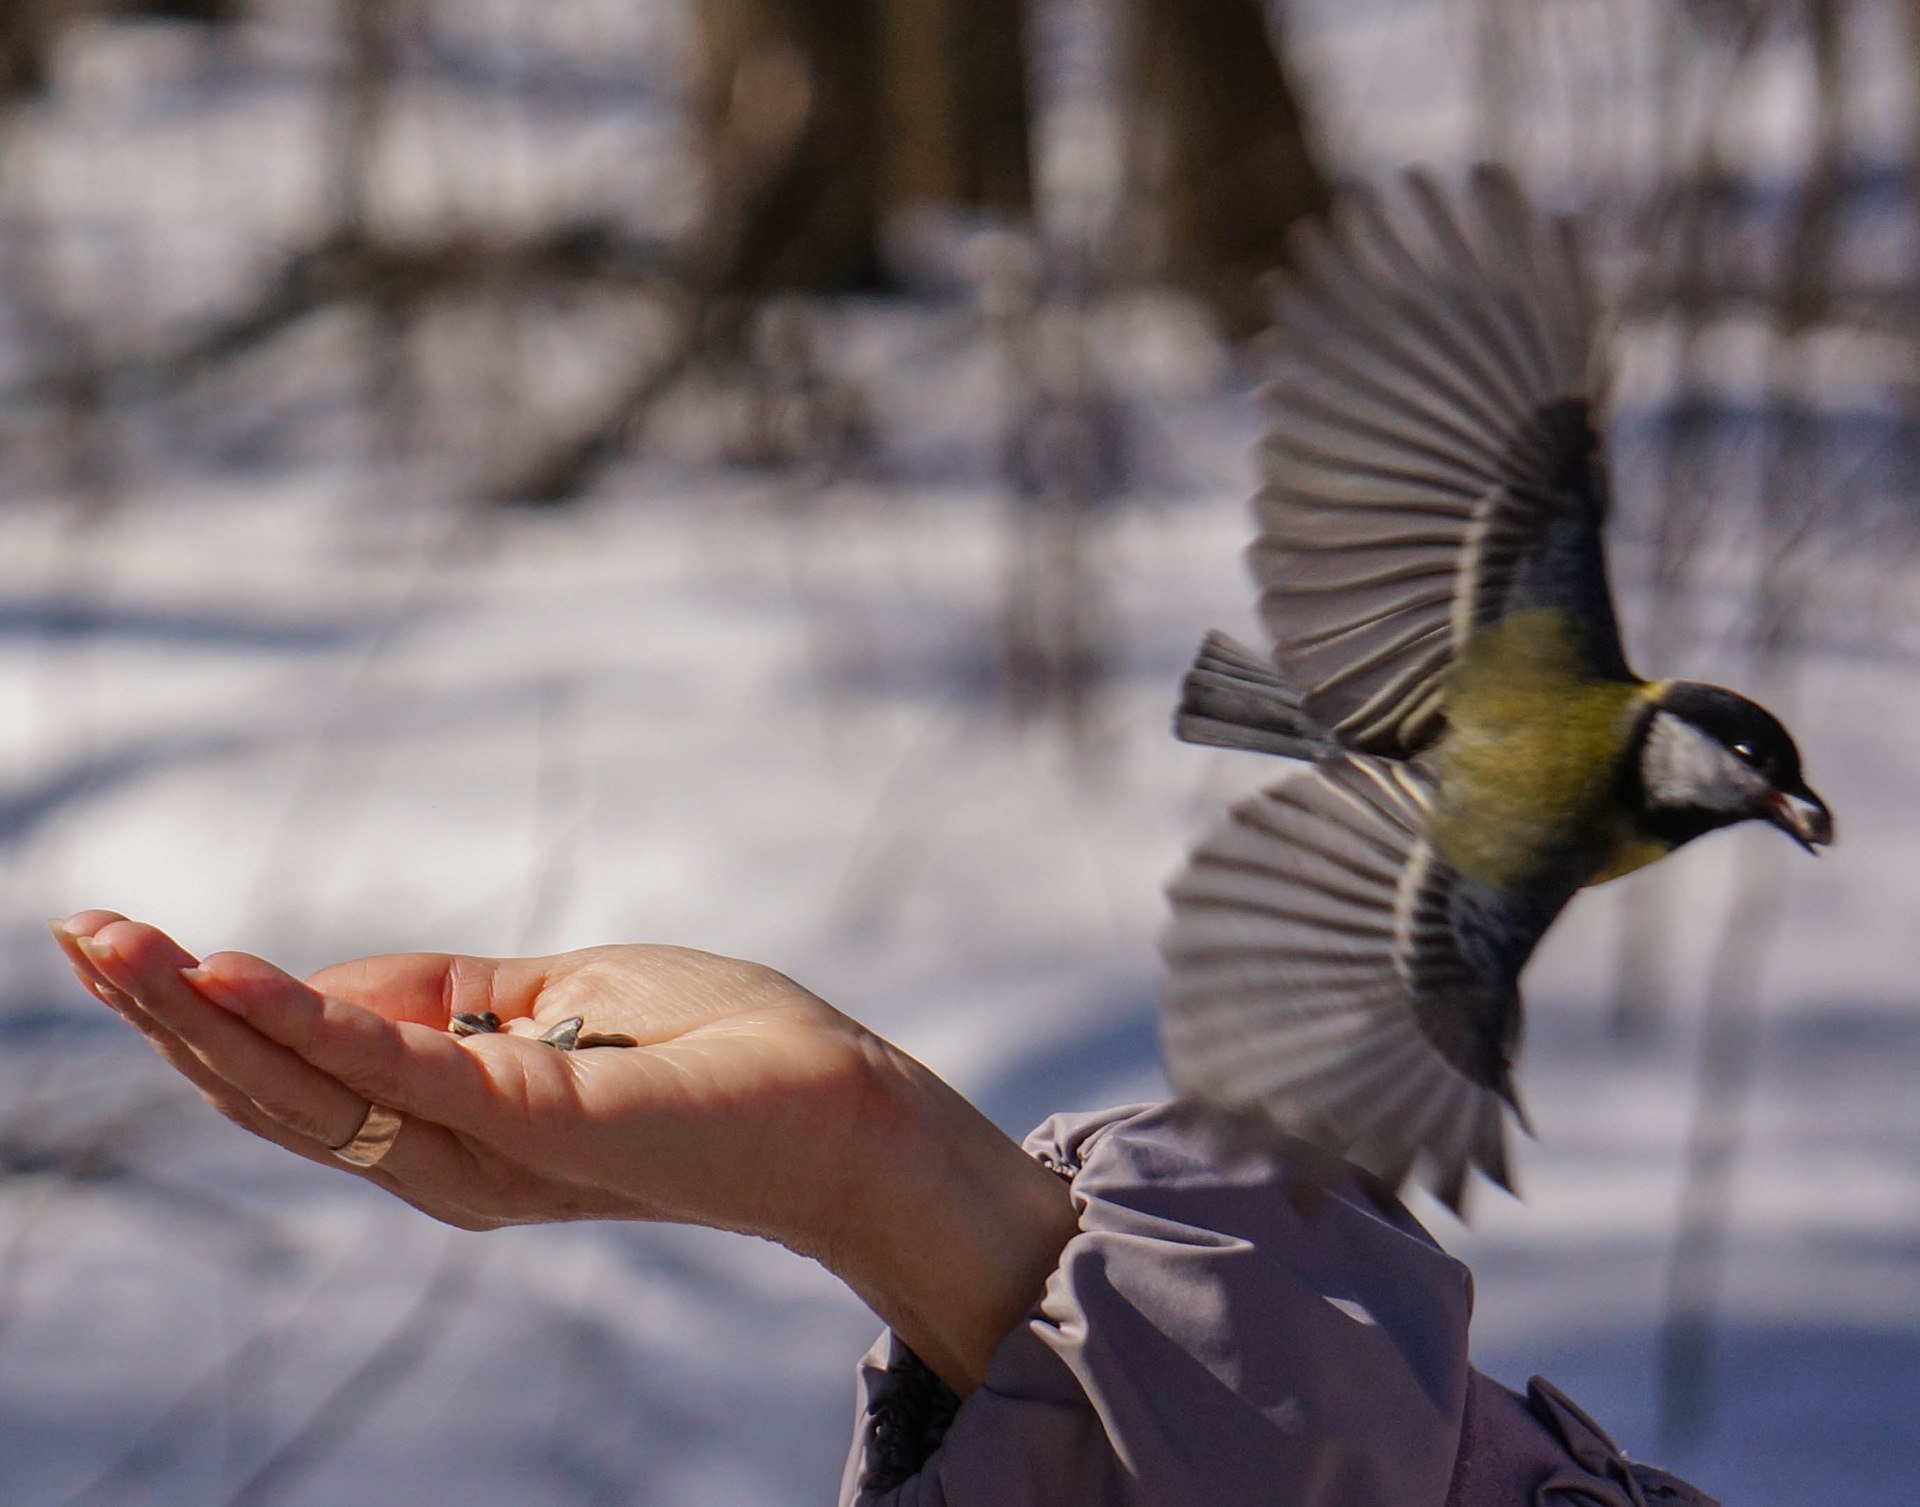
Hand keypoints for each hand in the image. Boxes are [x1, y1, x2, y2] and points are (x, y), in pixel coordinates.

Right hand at [52, 912, 1076, 1392]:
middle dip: (171, 1014)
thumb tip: (324, 982)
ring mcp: (495, 1146)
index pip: (309, 1068)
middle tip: (79, 932)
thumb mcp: (566, 998)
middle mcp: (455, 1155)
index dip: (222, 1006)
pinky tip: (229, 977)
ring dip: (202, 1015)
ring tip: (112, 945)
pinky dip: (311, 1023)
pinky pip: (404, 1071)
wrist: (853, 1116)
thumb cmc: (726, 1048)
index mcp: (460, 1120)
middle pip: (281, 1088)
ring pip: (314, 1090)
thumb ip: (449, 999)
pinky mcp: (544, 1120)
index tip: (131, 937)